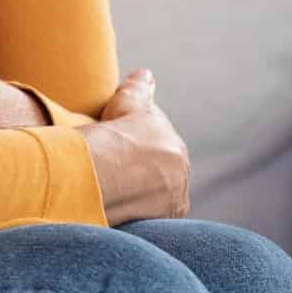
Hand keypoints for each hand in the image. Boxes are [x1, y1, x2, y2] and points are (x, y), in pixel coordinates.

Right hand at [80, 69, 192, 224]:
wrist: (109, 171)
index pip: (157, 145)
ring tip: (113, 189)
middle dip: (140, 169)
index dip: (134, 145)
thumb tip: (145, 73)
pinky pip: (152, 214)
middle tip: (112, 169)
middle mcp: (182, 171)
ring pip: (156, 193)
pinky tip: (121, 206)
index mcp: (174, 145)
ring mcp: (176, 196)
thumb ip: (139, 88)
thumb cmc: (116, 133)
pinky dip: (140, 211)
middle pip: (160, 170)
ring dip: (141, 192)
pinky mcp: (166, 218)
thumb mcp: (127, 102)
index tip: (115, 148)